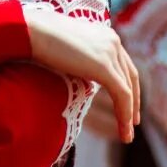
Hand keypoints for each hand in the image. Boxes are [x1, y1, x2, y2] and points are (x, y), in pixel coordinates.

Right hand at [23, 9, 140, 142]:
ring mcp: (110, 52)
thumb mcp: (67, 49)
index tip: (128, 104)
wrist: (33, 31)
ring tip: (126, 135)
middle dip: (133, 102)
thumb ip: (80, 59)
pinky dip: (124, 114)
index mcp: (105, 34)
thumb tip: (79, 75)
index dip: (129, 85)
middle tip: (132, 123)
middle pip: (130, 76)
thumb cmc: (39, 38)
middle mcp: (113, 41)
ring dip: (129, 114)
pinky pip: (121, 94)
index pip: (124, 64)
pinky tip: (123, 131)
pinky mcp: (104, 66)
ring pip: (127, 88)